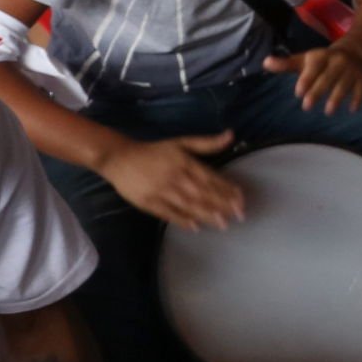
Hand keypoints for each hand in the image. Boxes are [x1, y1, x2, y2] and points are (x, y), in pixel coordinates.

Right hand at [99, 131, 242, 229]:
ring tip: (223, 223)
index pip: (210, 178)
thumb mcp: (182, 143)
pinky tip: (196, 226)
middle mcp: (175, 177)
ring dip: (207, 214)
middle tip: (239, 214)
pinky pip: (168, 213)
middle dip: (222, 204)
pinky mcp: (148, 203)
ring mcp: (161, 191)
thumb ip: (207, 143)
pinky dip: (182, 220)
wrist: (120, 158)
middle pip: (202, 193)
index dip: (227, 189)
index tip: (241, 199)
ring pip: (188, 204)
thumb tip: (231, 135)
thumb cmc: (155, 151)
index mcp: (185, 162)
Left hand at [265, 44, 361, 114]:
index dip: (307, 78)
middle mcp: (338, 61)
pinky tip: (352, 109)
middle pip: (327, 78)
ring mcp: (352, 70)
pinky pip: (361, 89)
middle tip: (306, 106)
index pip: (314, 66)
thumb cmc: (322, 61)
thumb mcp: (305, 60)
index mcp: (321, 56)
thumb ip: (286, 64)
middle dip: (317, 92)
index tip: (298, 93)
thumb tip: (265, 62)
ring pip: (343, 85)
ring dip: (336, 98)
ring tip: (328, 112)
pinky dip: (357, 99)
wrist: (354, 51)